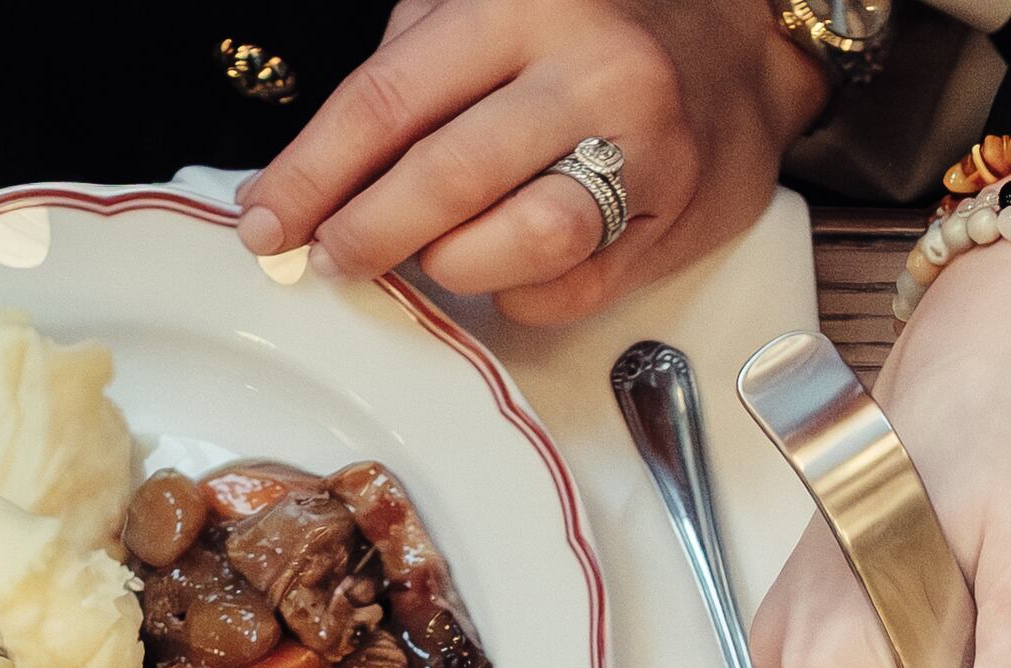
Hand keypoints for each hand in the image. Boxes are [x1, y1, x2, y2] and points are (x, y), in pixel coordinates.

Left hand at [237, 0, 827, 327]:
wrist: (743, 41)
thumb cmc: (598, 22)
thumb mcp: (496, 1)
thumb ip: (411, 69)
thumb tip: (316, 174)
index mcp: (525, 6)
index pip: (391, 100)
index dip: (315, 172)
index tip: (267, 221)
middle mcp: (589, 74)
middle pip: (448, 178)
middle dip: (368, 232)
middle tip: (332, 257)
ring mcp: (644, 151)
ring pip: (521, 241)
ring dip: (449, 267)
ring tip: (426, 259)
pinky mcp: (677, 219)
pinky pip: (574, 288)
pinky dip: (517, 295)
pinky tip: (502, 273)